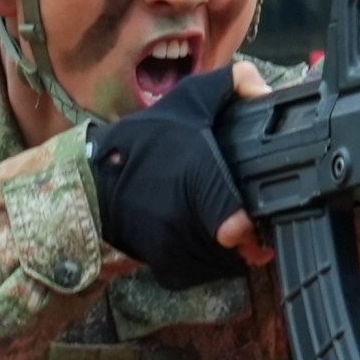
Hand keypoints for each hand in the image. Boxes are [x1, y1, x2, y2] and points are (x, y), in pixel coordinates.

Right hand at [89, 66, 258, 285]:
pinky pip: (205, 276)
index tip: (250, 224)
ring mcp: (176, 250)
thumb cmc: (149, 140)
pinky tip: (212, 242)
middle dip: (253, 235)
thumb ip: (232, 84)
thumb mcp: (190, 100)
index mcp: (198, 179)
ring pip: (226, 264)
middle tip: (257, 219)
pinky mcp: (169, 270)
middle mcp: (186, 221)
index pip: (232, 221)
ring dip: (235, 252)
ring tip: (236, 230)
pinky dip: (214, 264)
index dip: (246, 226)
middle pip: (239, 247)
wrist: (95, 180)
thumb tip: (265, 90)